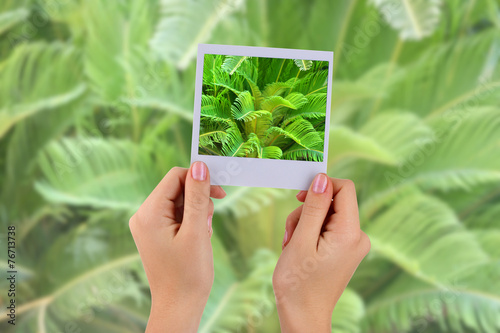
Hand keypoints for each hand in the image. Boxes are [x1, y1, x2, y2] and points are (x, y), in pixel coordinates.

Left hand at [129, 162, 225, 332]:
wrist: (179, 307)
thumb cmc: (188, 274)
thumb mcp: (197, 231)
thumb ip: (198, 196)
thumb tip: (200, 165)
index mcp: (148, 213)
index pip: (175, 177)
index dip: (199, 180)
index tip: (220, 192)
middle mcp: (143, 215)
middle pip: (177, 188)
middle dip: (198, 201)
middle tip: (208, 223)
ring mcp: (149, 225)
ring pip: (180, 201)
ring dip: (197, 213)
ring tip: (202, 235)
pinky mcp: (156, 233)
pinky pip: (177, 215)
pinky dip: (192, 222)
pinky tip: (197, 239)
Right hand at [273, 174, 370, 331]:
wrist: (303, 316)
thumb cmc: (299, 283)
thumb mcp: (301, 239)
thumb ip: (314, 206)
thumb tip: (322, 178)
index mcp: (350, 233)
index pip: (345, 188)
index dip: (321, 186)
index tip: (300, 197)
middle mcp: (358, 236)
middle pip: (333, 202)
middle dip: (307, 211)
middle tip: (290, 232)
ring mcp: (353, 245)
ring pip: (327, 215)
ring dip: (305, 224)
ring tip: (291, 245)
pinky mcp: (345, 250)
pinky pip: (328, 228)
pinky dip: (310, 233)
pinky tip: (298, 249)